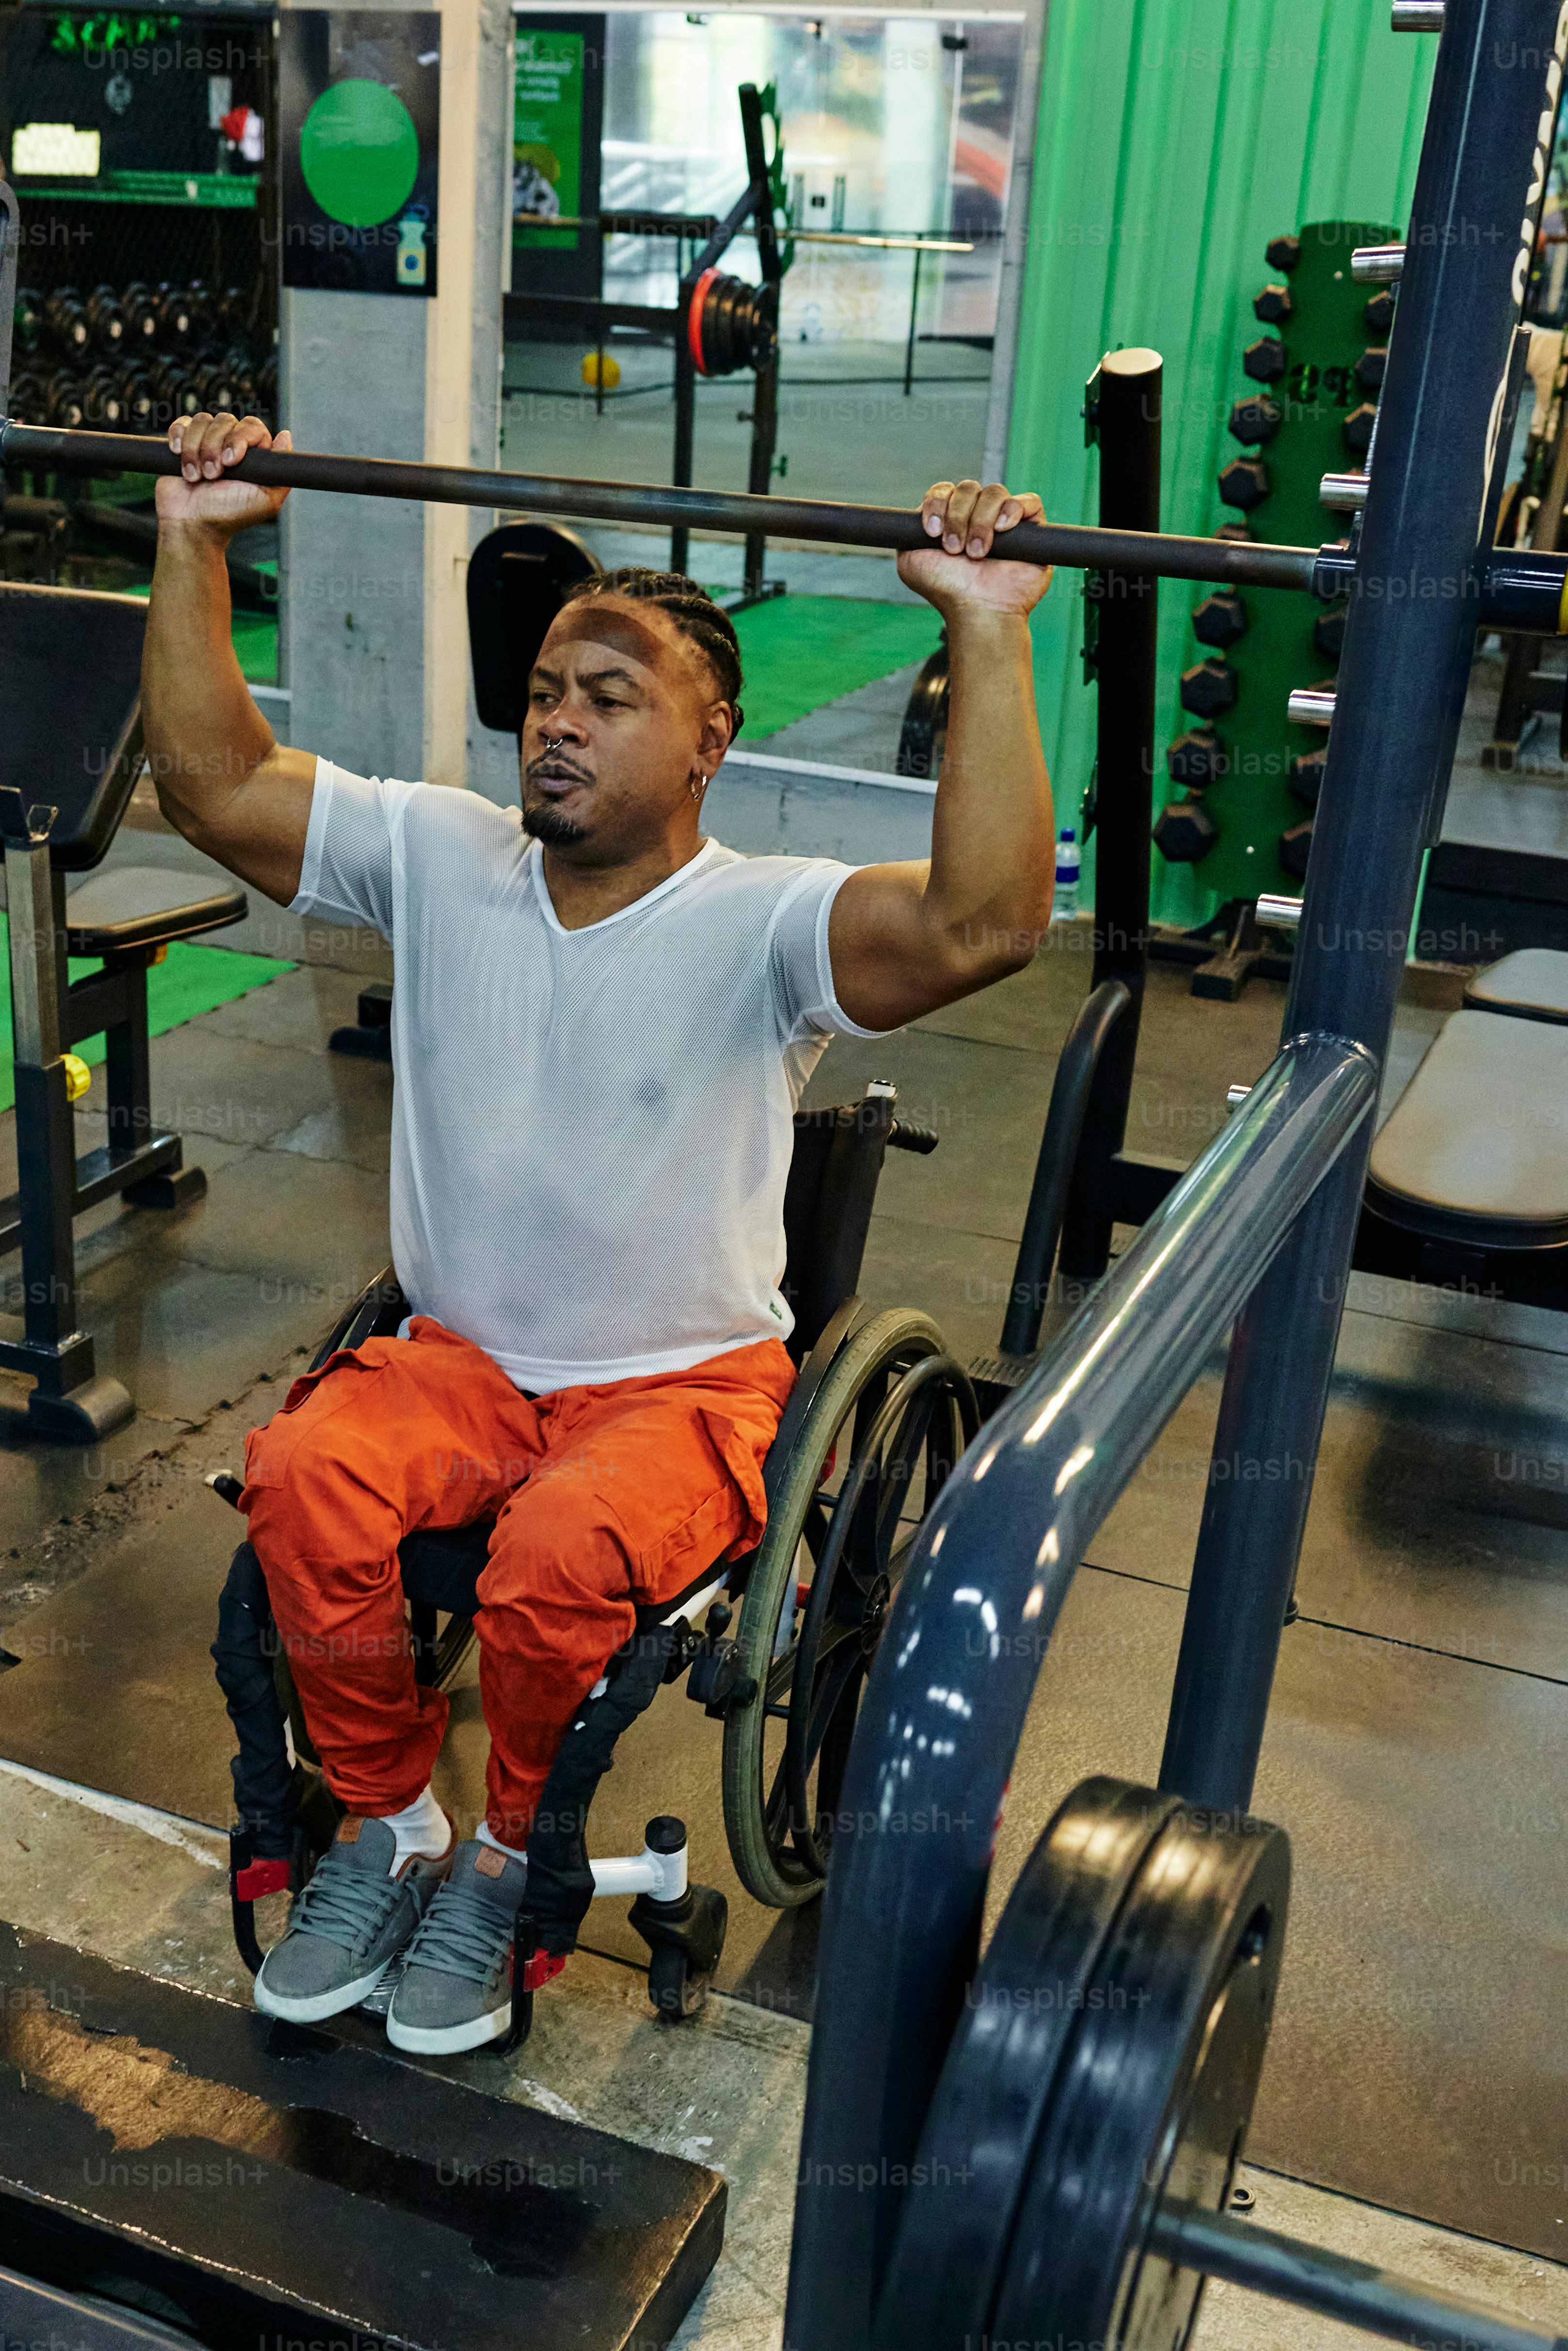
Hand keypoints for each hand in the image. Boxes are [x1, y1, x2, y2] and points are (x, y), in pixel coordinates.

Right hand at [155, 411, 291, 536]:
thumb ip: (281, 472)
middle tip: (212, 476)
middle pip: (225, 421)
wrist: (193, 524)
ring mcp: (207, 441)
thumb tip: (285, 435)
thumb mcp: (266, 501)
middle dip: (214, 448)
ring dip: (195, 450)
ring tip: (195, 477)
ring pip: (202, 421)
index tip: (231, 462)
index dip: (240, 438)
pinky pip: (182, 424)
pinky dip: (178, 436)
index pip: (252, 426)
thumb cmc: (229, 516)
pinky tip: (177, 454)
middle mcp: (231, 443)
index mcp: (254, 454)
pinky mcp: (183, 443)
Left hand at [898, 479, 1050, 616]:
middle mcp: (978, 516)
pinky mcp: (1032, 527)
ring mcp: (1006, 520)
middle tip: (955, 549)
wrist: (976, 610)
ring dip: (980, 522)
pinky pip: (1028, 501)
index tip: (933, 532)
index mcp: (951, 519)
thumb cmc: (947, 590)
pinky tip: (1002, 531)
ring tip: (977, 553)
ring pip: (994, 492)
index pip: (944, 490)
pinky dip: (1012, 510)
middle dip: (957, 516)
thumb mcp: (911, 562)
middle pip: (968, 488)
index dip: (937, 504)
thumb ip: (907, 533)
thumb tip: (917, 515)